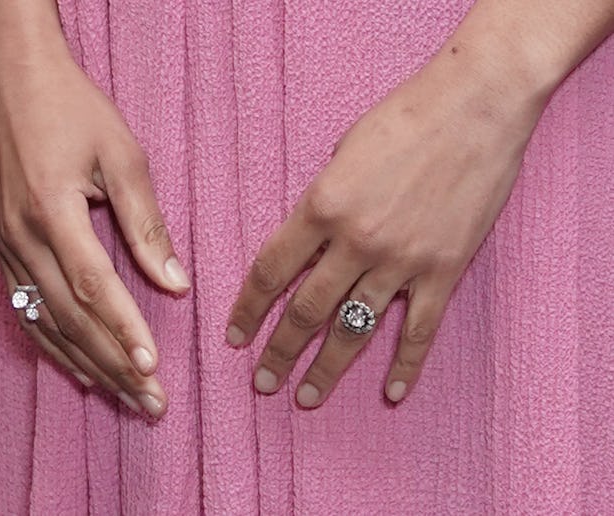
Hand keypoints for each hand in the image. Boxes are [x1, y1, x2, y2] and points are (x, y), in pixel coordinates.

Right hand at [0, 48, 188, 418]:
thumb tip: (175, 282)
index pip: (93, 286)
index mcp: (53, 211)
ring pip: (47, 324)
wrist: (15, 84)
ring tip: (125, 398)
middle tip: (150, 402)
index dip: (123, 329)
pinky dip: (54, 346)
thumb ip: (147, 223)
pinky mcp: (4, 249)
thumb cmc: (75, 112)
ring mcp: (8, 247)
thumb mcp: (123, 156)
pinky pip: (27, 311)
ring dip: (88, 365)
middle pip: (71, 318)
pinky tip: (78, 371)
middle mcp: (23, 238)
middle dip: (113, 364)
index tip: (153, 368)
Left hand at [226, 48, 547, 406]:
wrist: (476, 106)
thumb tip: (310, 240)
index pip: (271, 271)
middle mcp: (356, 243)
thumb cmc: (405, 117)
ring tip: (305, 397)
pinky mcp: (444, 271)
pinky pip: (420, 330)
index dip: (248, 309)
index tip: (235, 336)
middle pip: (305, 311)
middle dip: (279, 352)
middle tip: (262, 382)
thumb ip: (322, 203)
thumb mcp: (342, 153)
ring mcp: (402, 262)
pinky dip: (406, 365)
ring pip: (354, 330)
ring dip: (326, 369)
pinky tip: (391, 394)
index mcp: (322, 207)